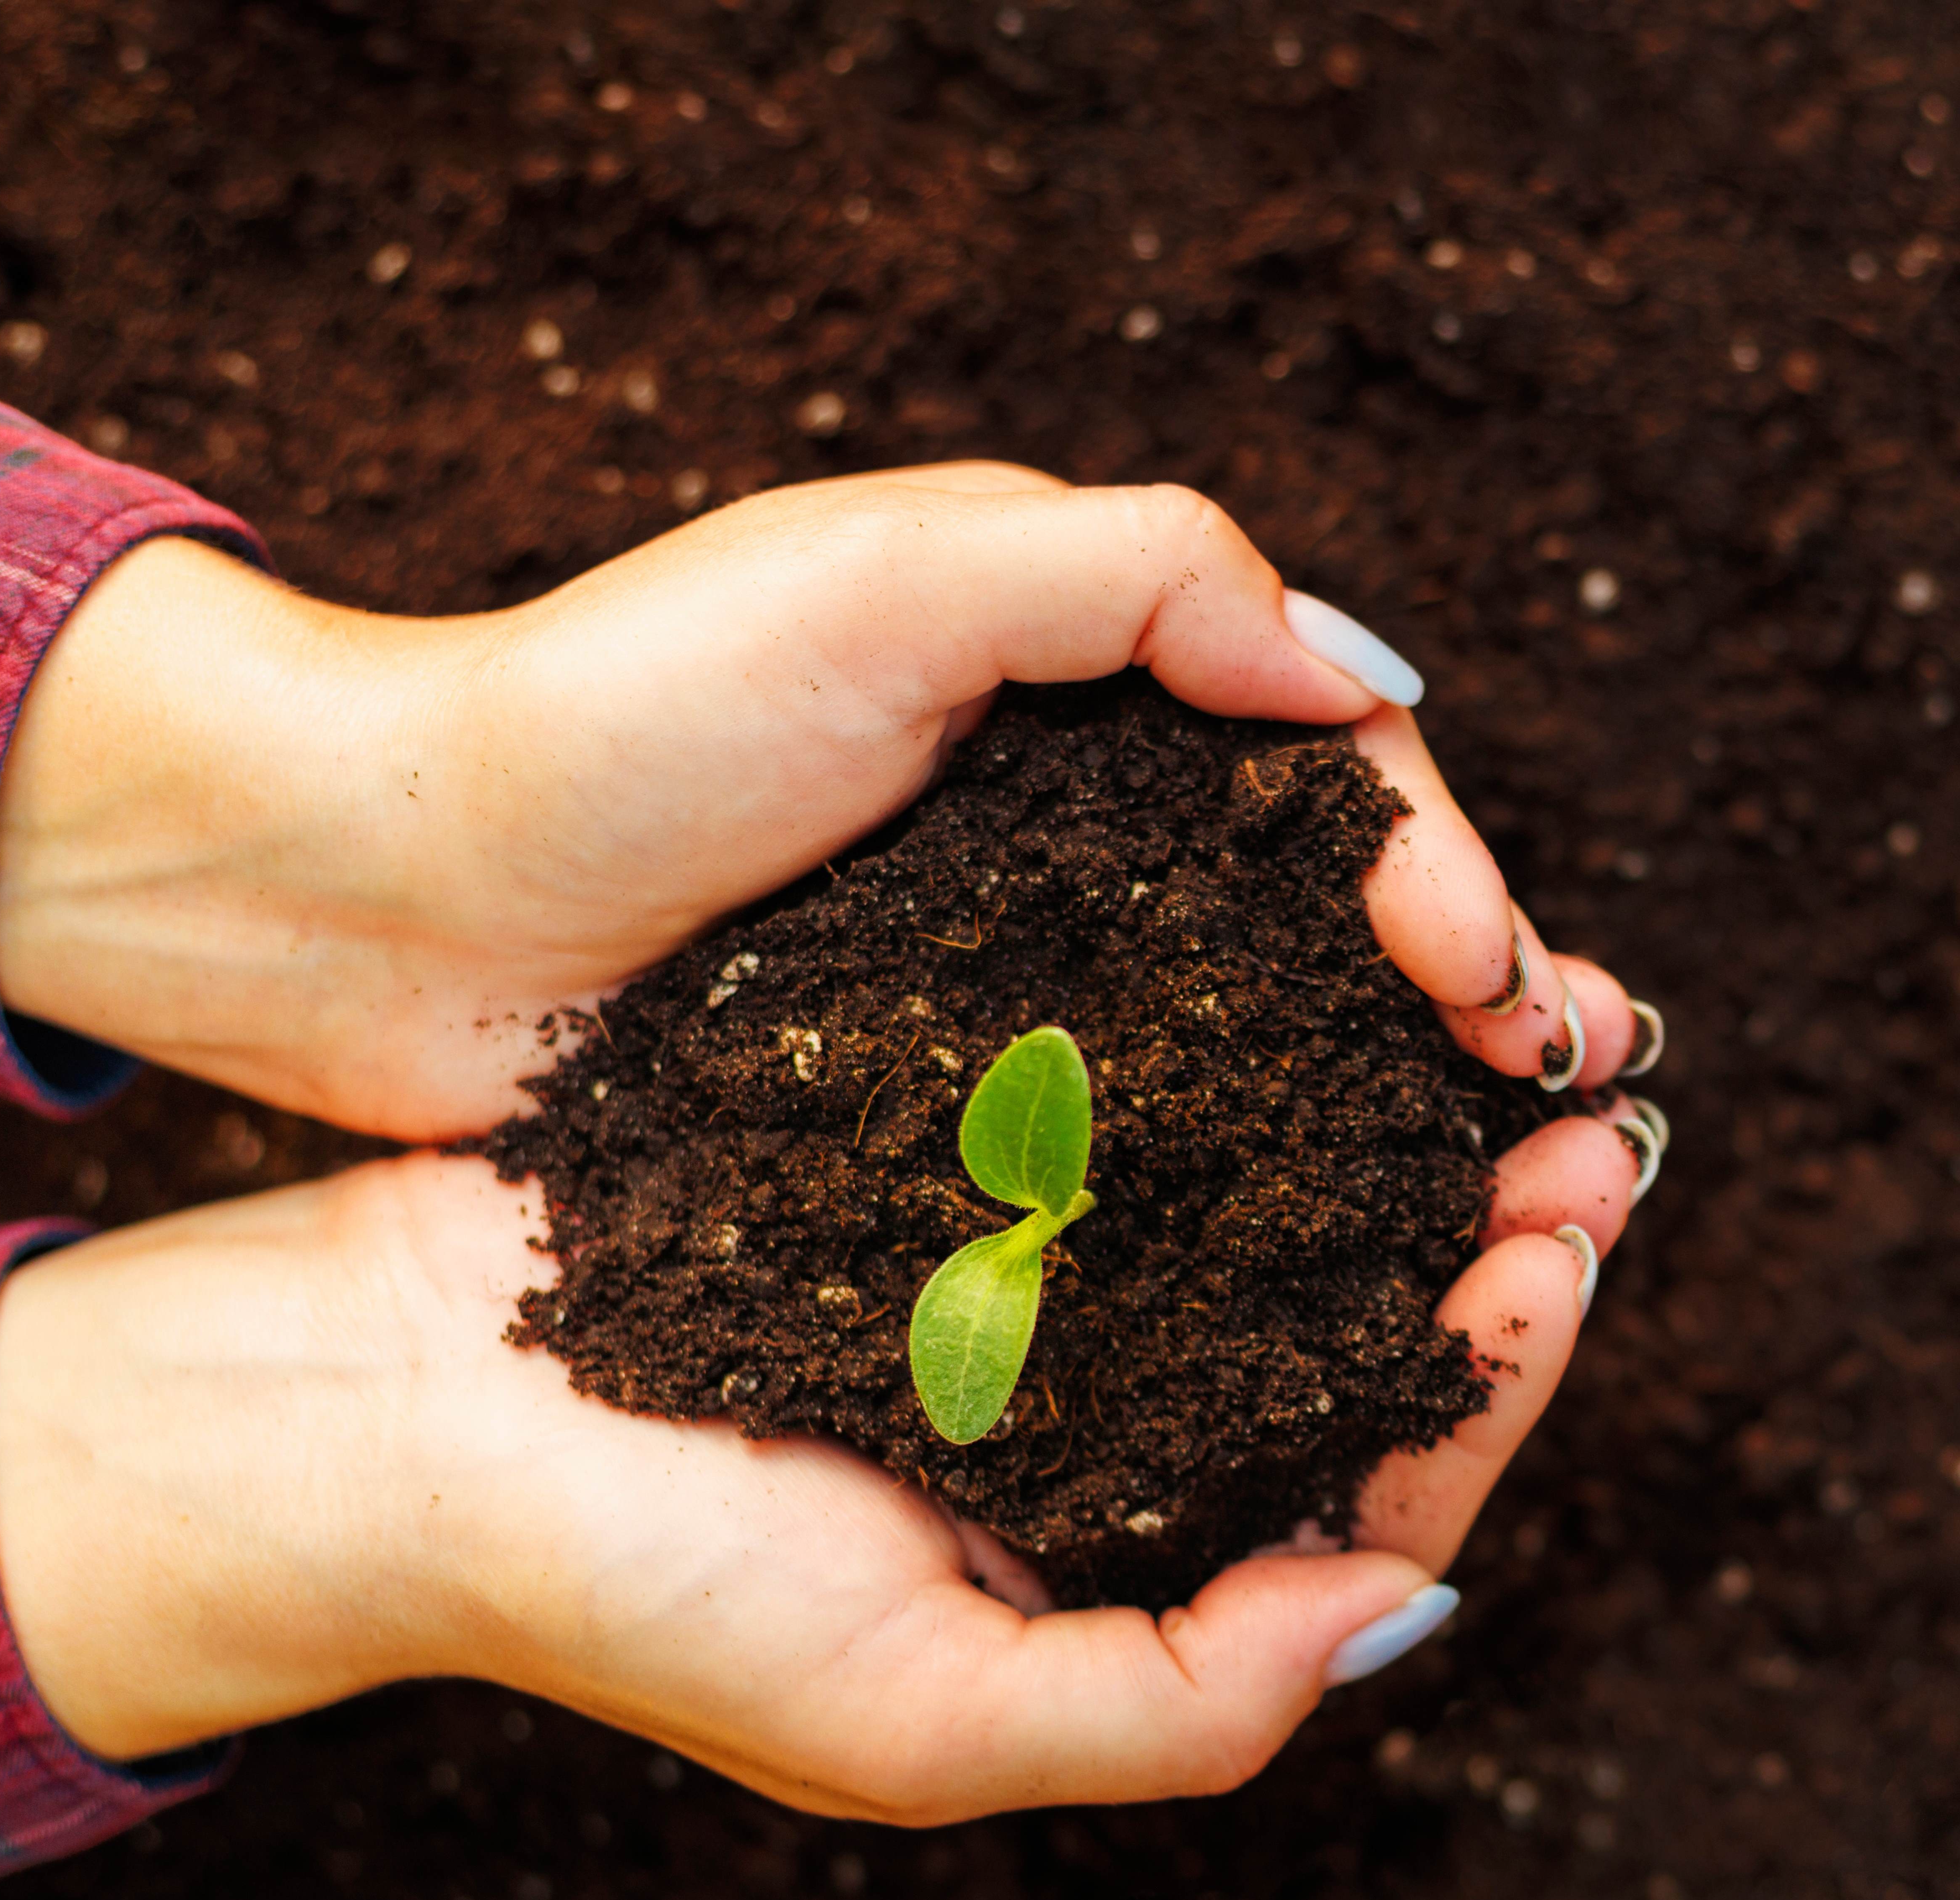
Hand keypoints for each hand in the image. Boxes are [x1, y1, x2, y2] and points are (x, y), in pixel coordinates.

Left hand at [0, 467, 1656, 1140]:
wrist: (382, 895)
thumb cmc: (616, 712)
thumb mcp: (887, 578)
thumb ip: (1140, 579)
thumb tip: (1365, 682)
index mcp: (1081, 690)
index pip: (1329, 770)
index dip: (1443, 876)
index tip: (1503, 993)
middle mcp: (1068, 832)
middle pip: (1325, 921)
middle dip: (1469, 1014)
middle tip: (1577, 1119)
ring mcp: (1009, 973)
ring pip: (1257, 1041)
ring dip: (1391, 1119)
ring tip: (1505, 1205)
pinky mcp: (933, 1096)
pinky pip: (1129, 1139)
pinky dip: (1244, 1189)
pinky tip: (1322, 1261)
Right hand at [0, 1131, 1639, 1811]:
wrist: (386, 1409)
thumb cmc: (629, 1590)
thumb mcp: (919, 1727)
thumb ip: (1178, 1704)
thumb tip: (1409, 1608)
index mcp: (1115, 1555)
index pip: (1377, 1484)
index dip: (1496, 1377)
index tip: (1566, 1254)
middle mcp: (1098, 1414)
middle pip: (1359, 1321)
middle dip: (1495, 1228)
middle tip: (1603, 1120)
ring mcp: (1024, 1273)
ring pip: (1281, 1190)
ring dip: (1406, 1110)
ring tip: (1514, 1017)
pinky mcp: (941, 1144)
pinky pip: (1141, 1090)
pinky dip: (1250, 1034)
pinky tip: (1321, 959)